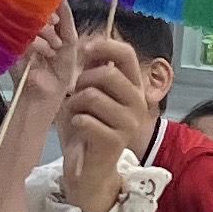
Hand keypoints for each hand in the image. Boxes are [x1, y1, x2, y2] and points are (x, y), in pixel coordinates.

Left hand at [58, 34, 153, 209]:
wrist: (88, 167)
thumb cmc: (88, 127)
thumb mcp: (89, 92)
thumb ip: (91, 70)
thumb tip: (89, 44)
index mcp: (133, 87)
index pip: (127, 54)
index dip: (105, 46)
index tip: (85, 50)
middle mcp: (137, 103)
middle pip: (107, 74)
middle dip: (82, 80)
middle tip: (76, 94)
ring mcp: (129, 123)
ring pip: (93, 96)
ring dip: (75, 103)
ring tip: (76, 113)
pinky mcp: (115, 141)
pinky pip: (86, 119)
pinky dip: (75, 120)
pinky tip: (79, 127)